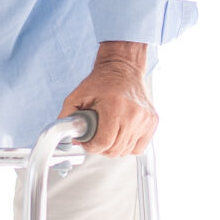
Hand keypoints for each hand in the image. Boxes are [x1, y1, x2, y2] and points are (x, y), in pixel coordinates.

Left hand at [59, 41, 156, 156]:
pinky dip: (128, 146)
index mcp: (114, 106)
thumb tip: (67, 136)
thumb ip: (68, 116)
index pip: (103, 142)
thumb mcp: (78, 95)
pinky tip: (121, 136)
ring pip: (126, 151)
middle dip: (101, 148)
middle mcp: (133, 114)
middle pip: (114, 150)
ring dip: (114, 148)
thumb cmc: (103, 81)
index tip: (87, 141)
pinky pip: (139, 148)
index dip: (91, 146)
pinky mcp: (152, 122)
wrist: (123, 68)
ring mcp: (145, 119)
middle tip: (95, 138)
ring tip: (107, 134)